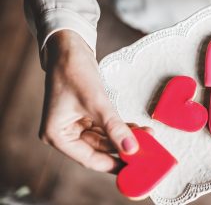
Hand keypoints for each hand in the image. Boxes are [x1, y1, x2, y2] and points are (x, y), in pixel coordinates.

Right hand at [40, 30, 147, 172]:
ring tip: (148, 136)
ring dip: (124, 138)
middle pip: (98, 150)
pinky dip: (120, 128)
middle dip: (122, 149)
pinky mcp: (85, 116)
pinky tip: (137, 129)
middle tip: (147, 151)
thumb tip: (131, 148)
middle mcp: (64, 134)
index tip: (135, 167)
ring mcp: (74, 125)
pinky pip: (105, 128)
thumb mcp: (97, 102)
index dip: (113, 163)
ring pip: (104, 139)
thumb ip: (114, 127)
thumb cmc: (74, 72)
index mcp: (57, 135)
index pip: (89, 159)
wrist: (69, 48)